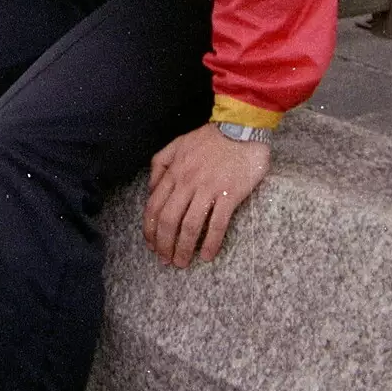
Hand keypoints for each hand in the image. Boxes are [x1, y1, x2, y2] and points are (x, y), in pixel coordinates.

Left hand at [143, 123, 269, 267]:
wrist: (241, 127)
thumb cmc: (209, 138)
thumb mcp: (177, 144)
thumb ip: (160, 164)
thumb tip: (151, 189)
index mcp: (174, 171)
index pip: (154, 206)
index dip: (150, 229)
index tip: (151, 245)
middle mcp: (187, 182)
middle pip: (168, 220)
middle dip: (164, 244)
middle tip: (166, 260)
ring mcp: (208, 189)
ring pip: (190, 226)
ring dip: (183, 248)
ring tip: (182, 263)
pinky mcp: (229, 194)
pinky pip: (217, 224)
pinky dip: (211, 243)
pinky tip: (207, 256)